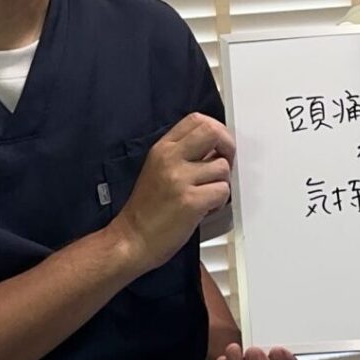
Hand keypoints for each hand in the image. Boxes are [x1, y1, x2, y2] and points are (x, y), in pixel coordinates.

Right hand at [114, 113, 233, 270]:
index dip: (216, 129)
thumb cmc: (146, 210)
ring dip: (221, 183)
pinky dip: (219, 202)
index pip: (196, 119)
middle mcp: (170, 159)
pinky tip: (205, 208)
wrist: (131, 240)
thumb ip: (183, 154)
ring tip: (206, 195)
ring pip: (223, 167)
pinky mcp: (191, 201)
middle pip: (213, 132)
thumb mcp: (158, 169)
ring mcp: (180, 179)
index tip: (220, 144)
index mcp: (162, 149)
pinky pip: (223, 191)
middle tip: (225, 162)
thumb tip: (215, 146)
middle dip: (228, 146)